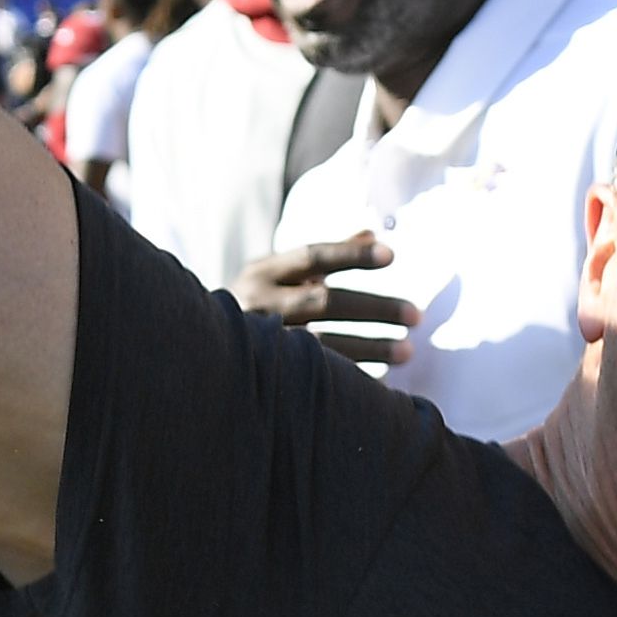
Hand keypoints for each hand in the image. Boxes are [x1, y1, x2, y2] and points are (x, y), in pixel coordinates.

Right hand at [236, 233, 414, 376]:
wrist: (200, 351)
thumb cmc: (254, 305)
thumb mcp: (277, 275)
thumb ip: (324, 258)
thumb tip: (372, 233)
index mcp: (261, 273)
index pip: (312, 257)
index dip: (351, 255)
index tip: (392, 256)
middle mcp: (256, 304)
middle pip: (324, 302)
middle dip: (374, 308)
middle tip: (417, 315)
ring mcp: (259, 344)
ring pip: (323, 345)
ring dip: (371, 347)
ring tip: (409, 351)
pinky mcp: (266, 377)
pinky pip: (315, 377)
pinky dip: (351, 378)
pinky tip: (382, 383)